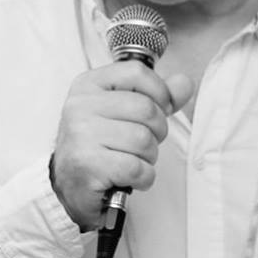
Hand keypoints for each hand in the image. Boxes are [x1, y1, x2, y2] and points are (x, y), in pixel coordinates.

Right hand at [50, 61, 194, 230]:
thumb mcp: (125, 112)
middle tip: (143, 143)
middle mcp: (80, 106)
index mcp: (88, 85)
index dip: (159, 92)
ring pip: (143, 140)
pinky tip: (130, 177)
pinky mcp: (88, 165)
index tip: (159, 109)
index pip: (137, 72)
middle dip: (157, 131)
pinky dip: (143, 177)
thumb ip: (157, 96)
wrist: (72, 185)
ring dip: (149, 157)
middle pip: (146, 109)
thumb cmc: (101, 145)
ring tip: (133, 160)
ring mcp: (81, 135)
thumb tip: (185, 83)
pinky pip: (137, 168)